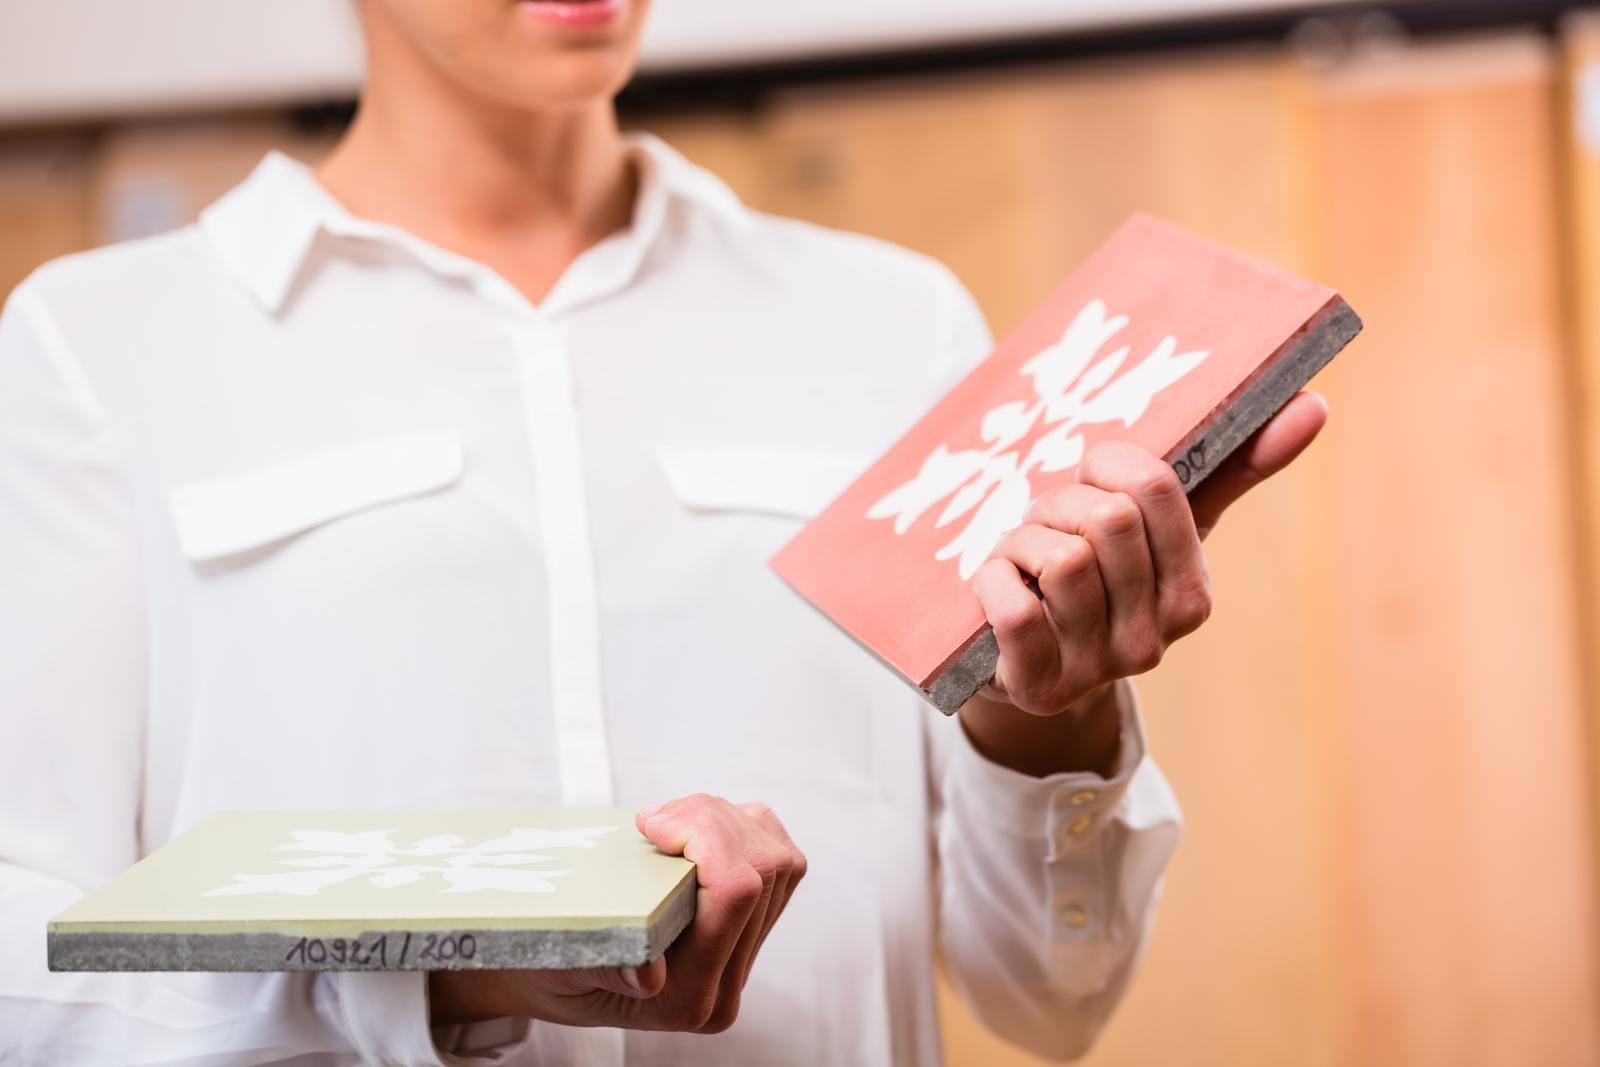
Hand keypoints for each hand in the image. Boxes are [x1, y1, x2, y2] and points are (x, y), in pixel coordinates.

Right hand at [429, 795, 804, 1034]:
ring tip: (671, 822)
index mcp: (688, 1000)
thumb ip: (603, 966)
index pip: (736, 894)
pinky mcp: (753, 928)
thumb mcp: (556, 964)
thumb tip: (649, 975)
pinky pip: (780, 860)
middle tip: (652, 818)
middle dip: (711, 820)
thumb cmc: (546, 966)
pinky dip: (745, 829)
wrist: (555, 978)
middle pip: (763, 868)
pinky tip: (699, 832)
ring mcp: (746, 956)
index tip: (650, 823)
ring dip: (729, 821)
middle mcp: (726, 984)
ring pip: (779, 859)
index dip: (705, 835)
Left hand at [961, 393, 1326, 770]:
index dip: (1105, 464)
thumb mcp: (1159, 530)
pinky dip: (993, 580)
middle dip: (1059, 504)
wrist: (1022, 668)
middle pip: (1107, 520)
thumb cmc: (1096, 578)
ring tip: (1022, 559)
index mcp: (1192, 598)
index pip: (1156, 488)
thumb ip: (1231, 470)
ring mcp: (1097, 670)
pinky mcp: (1037, 688)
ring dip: (1022, 541)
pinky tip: (998, 586)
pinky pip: (1015, 610)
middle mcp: (1154, 642)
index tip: (1089, 480)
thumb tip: (1315, 404)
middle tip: (1045, 525)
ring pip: (1062, 559)